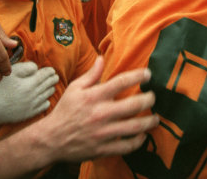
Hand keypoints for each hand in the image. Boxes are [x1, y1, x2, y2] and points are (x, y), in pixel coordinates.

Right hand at [0, 62, 58, 124]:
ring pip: (47, 96)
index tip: (51, 70)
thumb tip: (37, 68)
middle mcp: (33, 95)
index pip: (45, 75)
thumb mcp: (9, 72)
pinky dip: (45, 102)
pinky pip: (42, 107)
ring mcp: (31, 106)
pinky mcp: (26, 114)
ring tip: (51, 86)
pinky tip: (45, 99)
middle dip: (52, 79)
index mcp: (30, 83)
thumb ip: (26, 68)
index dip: (49, 71)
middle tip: (54, 76)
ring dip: (50, 89)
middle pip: (48, 85)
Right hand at [36, 57, 158, 163]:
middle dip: (149, 99)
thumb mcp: (75, 88)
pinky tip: (142, 135)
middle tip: (153, 97)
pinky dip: (138, 141)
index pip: (121, 82)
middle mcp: (101, 113)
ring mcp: (103, 132)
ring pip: (135, 126)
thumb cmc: (65, 111)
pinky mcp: (104, 148)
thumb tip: (102, 58)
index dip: (138, 76)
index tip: (148, 74)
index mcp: (94, 96)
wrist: (51, 139)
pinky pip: (127, 146)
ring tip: (155, 118)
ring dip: (149, 122)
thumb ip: (91, 74)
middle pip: (134, 104)